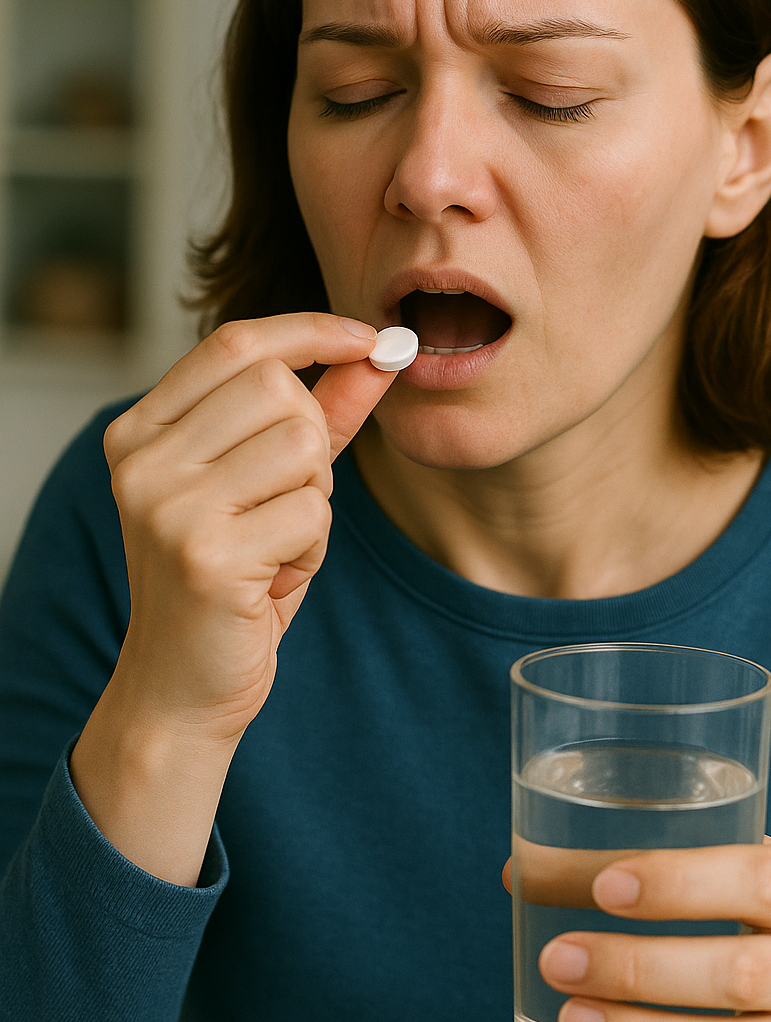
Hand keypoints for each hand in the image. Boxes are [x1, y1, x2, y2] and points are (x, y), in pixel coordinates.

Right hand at [99, 312, 391, 743]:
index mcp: (140, 431)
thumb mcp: (267, 486)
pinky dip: (313, 548)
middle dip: (314, 443)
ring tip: (278, 544)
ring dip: (316, 500)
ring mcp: (167, 507)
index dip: (311, 332)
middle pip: (277, 390)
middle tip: (290, 502)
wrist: (180, 689)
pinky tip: (276, 580)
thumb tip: (380, 351)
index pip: (234, 344)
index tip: (369, 339)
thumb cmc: (231, 582)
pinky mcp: (205, 557)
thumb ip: (320, 414)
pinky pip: (311, 514)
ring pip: (302, 447)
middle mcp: (142, 461)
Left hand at [534, 840, 770, 1021]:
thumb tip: (520, 873)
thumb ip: (635, 864)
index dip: (683, 883)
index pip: (764, 880)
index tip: (606, 887)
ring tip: (570, 1021)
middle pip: (744, 974)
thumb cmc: (750, 916)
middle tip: (560, 960)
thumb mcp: (720, 872)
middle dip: (642, 969)